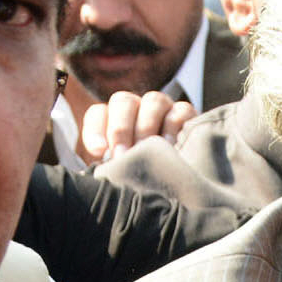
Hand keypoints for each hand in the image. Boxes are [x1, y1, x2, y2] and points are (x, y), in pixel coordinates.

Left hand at [78, 89, 195, 164]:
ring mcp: (163, 108)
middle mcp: (137, 108)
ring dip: (147, 126)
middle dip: (121, 129)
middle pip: (123, 101)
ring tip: (149, 152)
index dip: (95, 130)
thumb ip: (108, 167)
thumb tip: (94, 169)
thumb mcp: (122, 172)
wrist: (179, 180)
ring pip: (153, 101)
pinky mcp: (187, 114)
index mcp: (114, 120)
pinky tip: (172, 148)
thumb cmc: (143, 175)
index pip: (98, 113)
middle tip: (123, 155)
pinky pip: (181, 110)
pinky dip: (174, 127)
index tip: (98, 151)